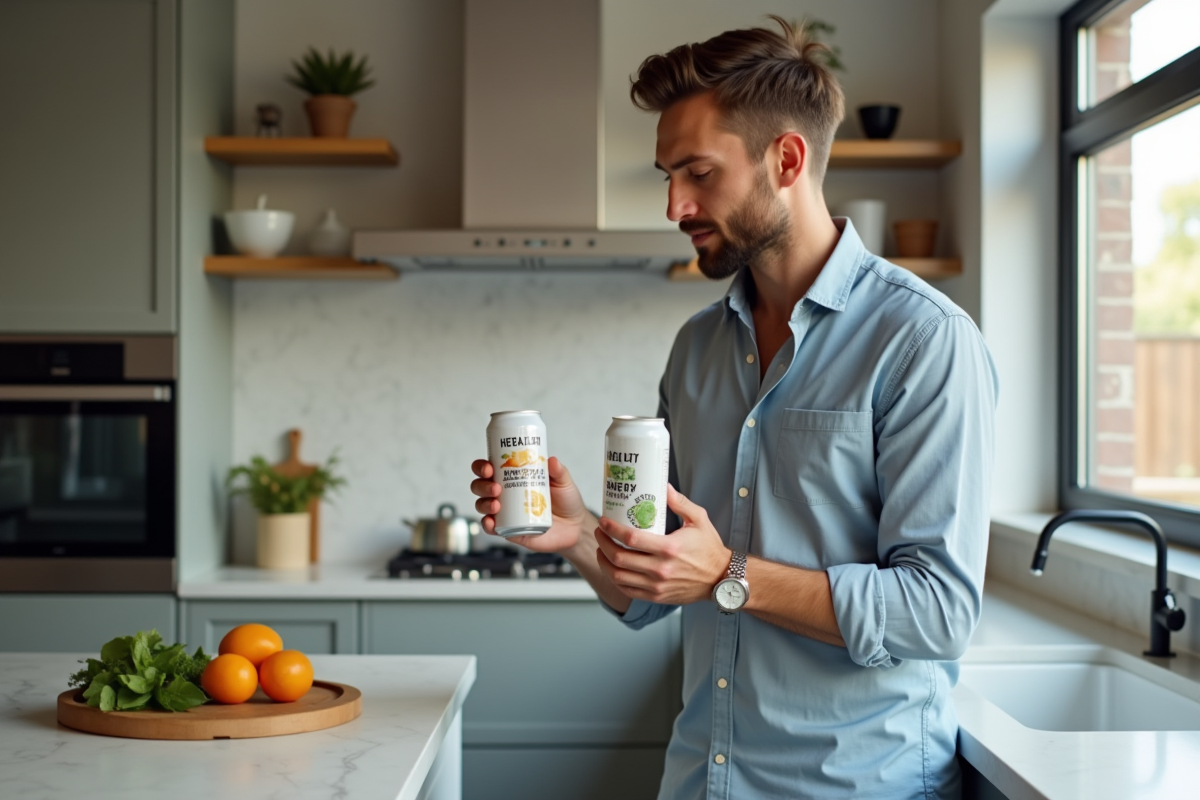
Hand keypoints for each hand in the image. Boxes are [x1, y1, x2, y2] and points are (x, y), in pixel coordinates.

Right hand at [470, 456, 586, 552]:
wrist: (575, 527)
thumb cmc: (566, 501)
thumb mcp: (564, 482)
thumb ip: (558, 470)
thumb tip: (551, 459)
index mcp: (513, 477)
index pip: (490, 468)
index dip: (483, 466)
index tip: (490, 467)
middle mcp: (504, 494)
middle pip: (480, 486)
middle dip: (482, 485)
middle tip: (496, 487)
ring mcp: (505, 512)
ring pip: (482, 505)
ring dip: (484, 504)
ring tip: (497, 505)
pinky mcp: (508, 530)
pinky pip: (491, 528)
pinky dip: (487, 525)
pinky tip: (491, 522)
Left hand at [594, 484, 730, 605]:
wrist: (720, 579)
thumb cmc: (710, 549)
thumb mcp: (699, 520)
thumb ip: (680, 502)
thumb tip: (663, 486)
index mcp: (669, 548)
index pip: (631, 538)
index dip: (612, 529)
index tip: (604, 521)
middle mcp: (660, 569)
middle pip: (619, 558)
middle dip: (603, 543)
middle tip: (601, 532)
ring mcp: (657, 585)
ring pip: (618, 576)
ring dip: (604, 562)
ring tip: (602, 549)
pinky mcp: (656, 596)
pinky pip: (627, 590)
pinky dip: (615, 578)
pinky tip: (612, 567)